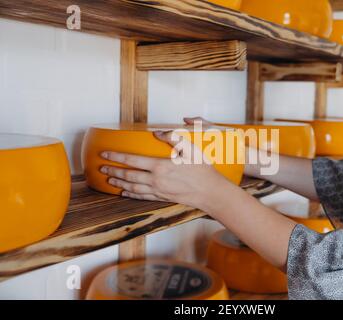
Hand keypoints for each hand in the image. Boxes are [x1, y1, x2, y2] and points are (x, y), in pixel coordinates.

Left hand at [100, 130, 228, 209]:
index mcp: (160, 166)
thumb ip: (174, 138)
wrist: (210, 192)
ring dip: (119, 183)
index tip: (105, 154)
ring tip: (109, 180)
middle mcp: (156, 180)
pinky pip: (142, 196)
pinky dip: (131, 194)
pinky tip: (124, 193)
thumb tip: (158, 133)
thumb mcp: (191, 149)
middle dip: (113, 171)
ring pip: (133, 187)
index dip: (116, 157)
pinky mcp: (163, 198)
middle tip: (102, 168)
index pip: (132, 161)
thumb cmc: (202, 170)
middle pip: (129, 175)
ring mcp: (158, 191)